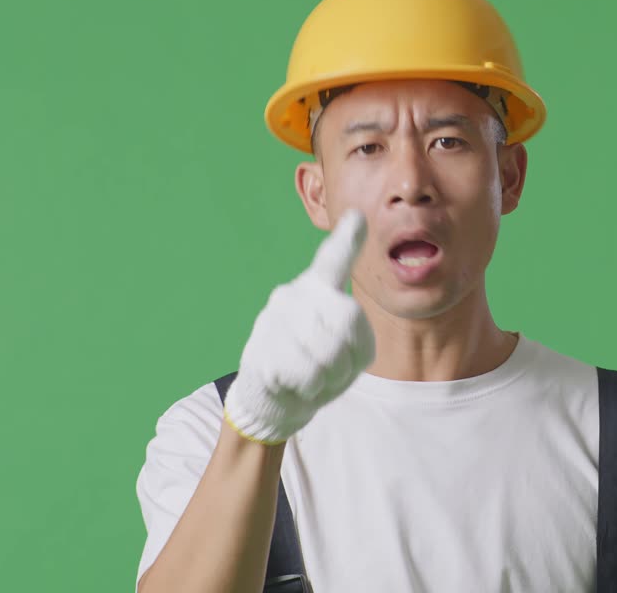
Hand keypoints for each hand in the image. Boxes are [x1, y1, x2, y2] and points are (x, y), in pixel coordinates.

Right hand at [223, 209, 375, 444]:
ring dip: (328, 378)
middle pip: (347, 318)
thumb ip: (354, 334)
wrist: (277, 399)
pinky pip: (304, 373)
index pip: (334, 260)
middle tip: (333, 370)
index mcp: (321, 289)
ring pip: (327, 352)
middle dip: (349, 355)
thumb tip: (332, 338)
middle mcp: (295, 293)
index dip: (348, 239)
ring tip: (313, 377)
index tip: (356, 216)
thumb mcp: (352, 353)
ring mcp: (275, 316)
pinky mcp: (261, 344)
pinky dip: (308, 389)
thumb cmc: (323, 369)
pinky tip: (294, 383)